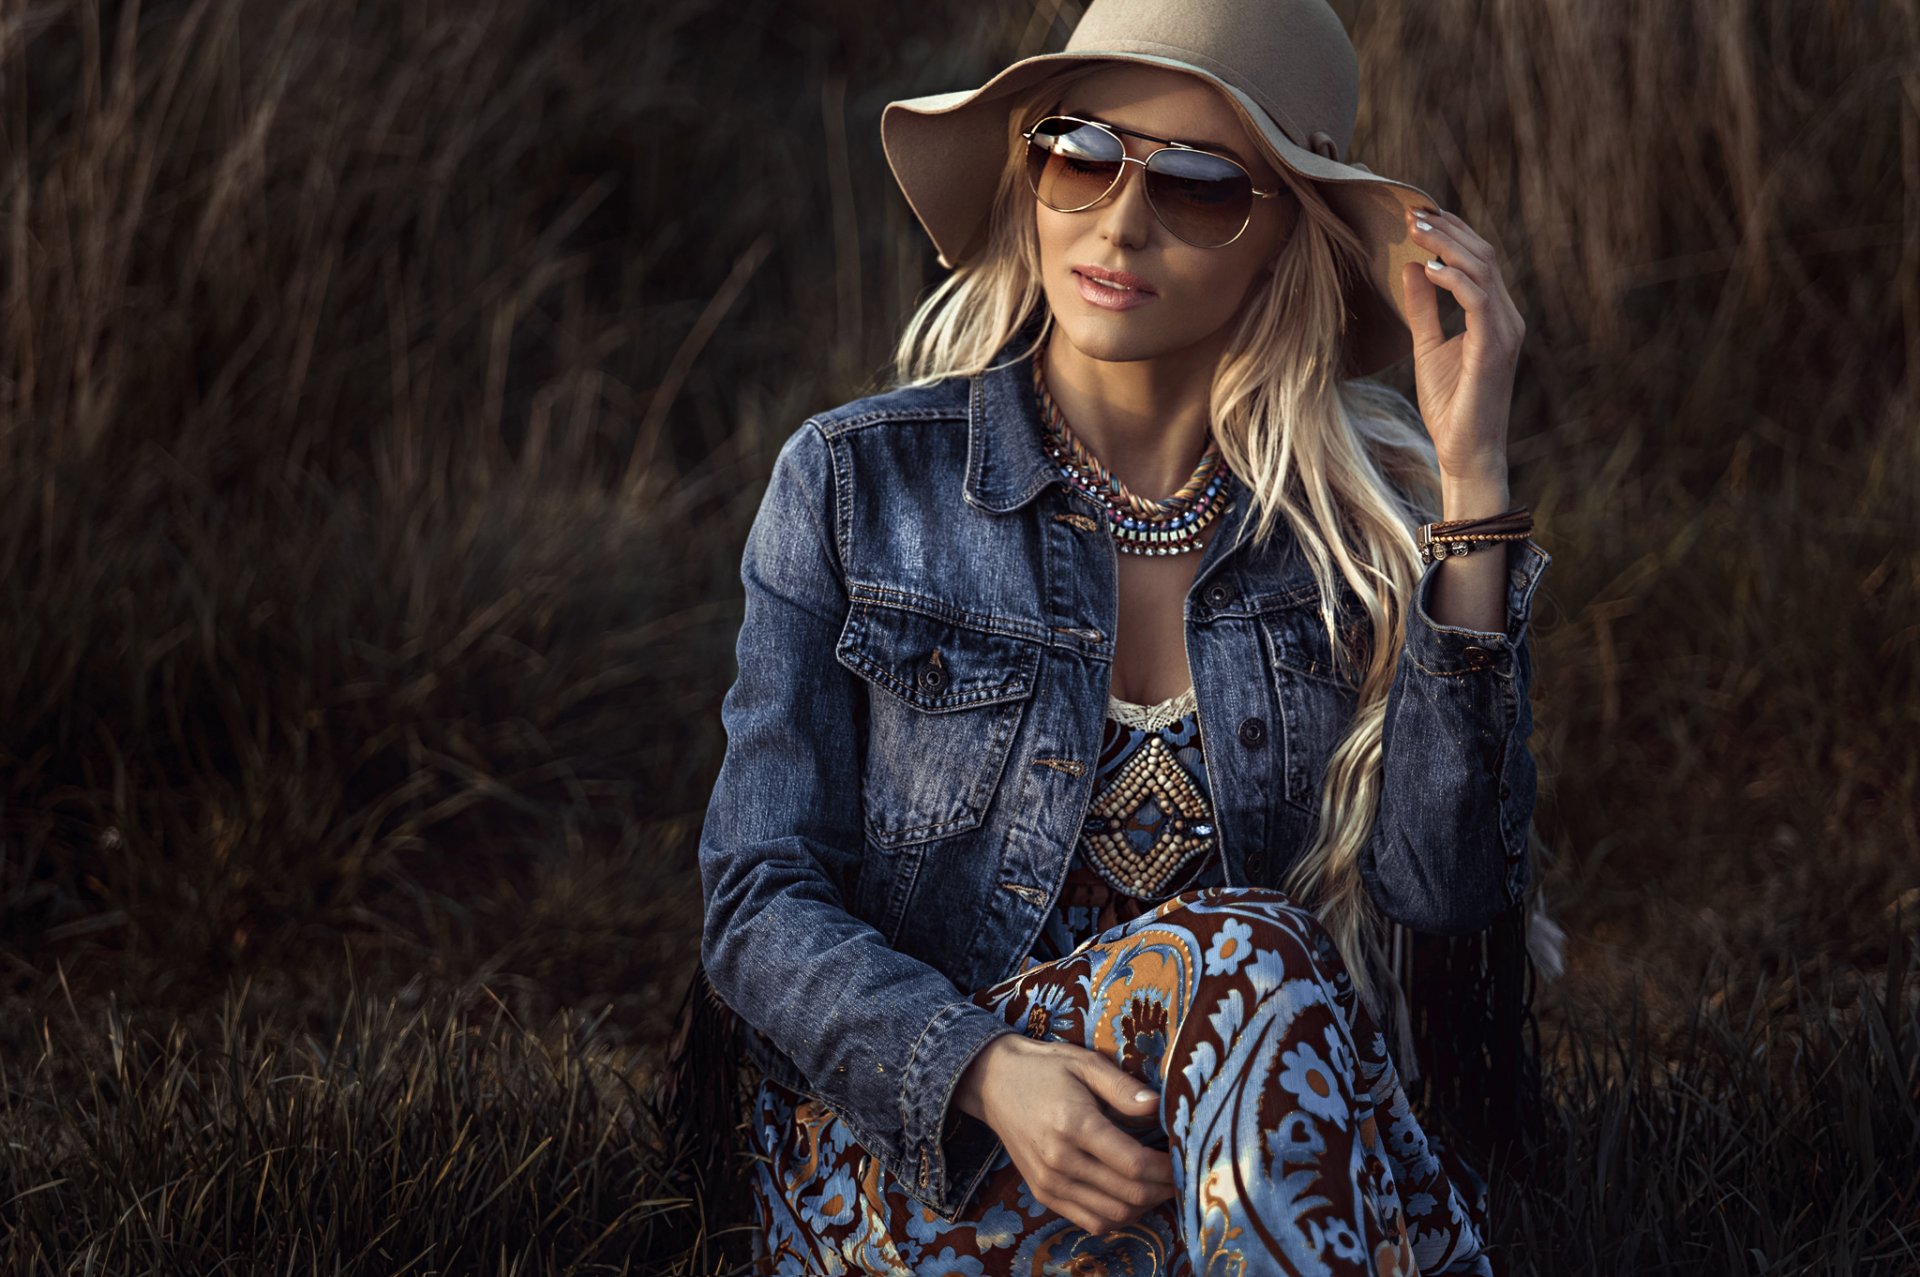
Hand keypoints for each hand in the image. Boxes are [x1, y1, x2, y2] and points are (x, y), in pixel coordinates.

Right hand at [953, 1033, 1174, 1235]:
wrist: (993, 1082)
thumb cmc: (1045, 1068)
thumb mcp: (1085, 1063)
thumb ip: (1124, 1088)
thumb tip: (1159, 1107)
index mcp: (1074, 1125)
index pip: (1133, 1164)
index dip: (1166, 1169)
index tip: (1185, 1159)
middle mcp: (1060, 1161)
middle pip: (1127, 1195)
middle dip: (1162, 1190)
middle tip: (1180, 1175)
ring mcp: (1049, 1183)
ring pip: (1112, 1215)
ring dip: (1144, 1207)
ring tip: (1159, 1186)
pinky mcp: (1043, 1194)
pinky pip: (1090, 1221)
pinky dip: (1118, 1217)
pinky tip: (1131, 1196)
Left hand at [1399, 205, 1525, 484]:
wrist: (1465, 451)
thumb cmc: (1450, 405)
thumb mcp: (1427, 347)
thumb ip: (1423, 308)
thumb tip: (1410, 267)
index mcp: (1494, 315)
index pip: (1478, 261)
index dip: (1451, 235)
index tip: (1416, 218)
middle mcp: (1506, 317)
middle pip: (1483, 256)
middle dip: (1448, 231)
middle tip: (1412, 215)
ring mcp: (1505, 330)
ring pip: (1484, 270)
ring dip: (1448, 246)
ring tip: (1415, 231)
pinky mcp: (1495, 347)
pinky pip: (1479, 301)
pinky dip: (1454, 280)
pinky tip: (1429, 269)